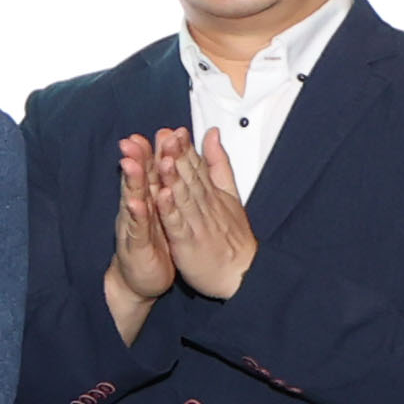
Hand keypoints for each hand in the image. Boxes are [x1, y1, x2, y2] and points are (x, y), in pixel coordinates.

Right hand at [105, 127, 184, 339]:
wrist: (139, 280)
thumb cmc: (152, 246)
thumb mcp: (162, 214)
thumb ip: (165, 188)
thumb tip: (170, 164)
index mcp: (149, 200)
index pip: (151, 172)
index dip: (153, 151)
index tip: (159, 131)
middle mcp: (138, 209)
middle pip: (137, 180)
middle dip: (136, 159)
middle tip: (134, 139)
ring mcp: (133, 226)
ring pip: (132, 199)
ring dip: (131, 181)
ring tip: (131, 163)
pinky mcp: (134, 245)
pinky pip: (136, 228)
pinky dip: (136, 215)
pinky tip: (137, 203)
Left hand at [155, 128, 258, 300]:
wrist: (241, 273)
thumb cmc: (231, 235)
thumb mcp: (230, 194)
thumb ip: (219, 164)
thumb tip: (213, 134)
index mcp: (212, 193)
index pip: (197, 166)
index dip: (186, 148)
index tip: (175, 131)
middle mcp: (205, 205)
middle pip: (190, 177)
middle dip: (178, 156)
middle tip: (166, 136)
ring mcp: (197, 223)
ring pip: (184, 197)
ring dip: (173, 178)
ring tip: (163, 159)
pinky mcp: (189, 242)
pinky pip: (178, 224)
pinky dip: (171, 211)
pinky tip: (162, 197)